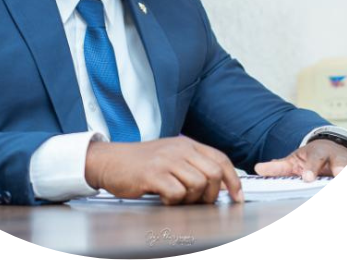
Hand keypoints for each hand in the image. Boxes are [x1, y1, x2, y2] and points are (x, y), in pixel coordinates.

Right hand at [85, 136, 243, 204]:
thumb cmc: (140, 162)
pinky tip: (164, 198)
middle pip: (214, 173)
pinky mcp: (153, 173)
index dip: (233, 180)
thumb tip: (217, 185)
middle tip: (199, 201)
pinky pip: (177, 193)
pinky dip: (174, 202)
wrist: (110, 160)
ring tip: (177, 198)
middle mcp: (179, 149)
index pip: (221, 159)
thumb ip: (192, 165)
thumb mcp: (170, 155)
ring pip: (198, 184)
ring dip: (191, 199)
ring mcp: (166, 160)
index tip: (237, 196)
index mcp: (187, 144)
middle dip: (212, 194)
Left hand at [253, 139, 346, 181]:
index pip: (314, 158)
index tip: (307, 178)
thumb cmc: (312, 158)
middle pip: (340, 162)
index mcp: (317, 153)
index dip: (311, 167)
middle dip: (341, 168)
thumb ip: (278, 166)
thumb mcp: (295, 160)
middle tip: (339, 175)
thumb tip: (258, 169)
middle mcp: (336, 157)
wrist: (332, 149)